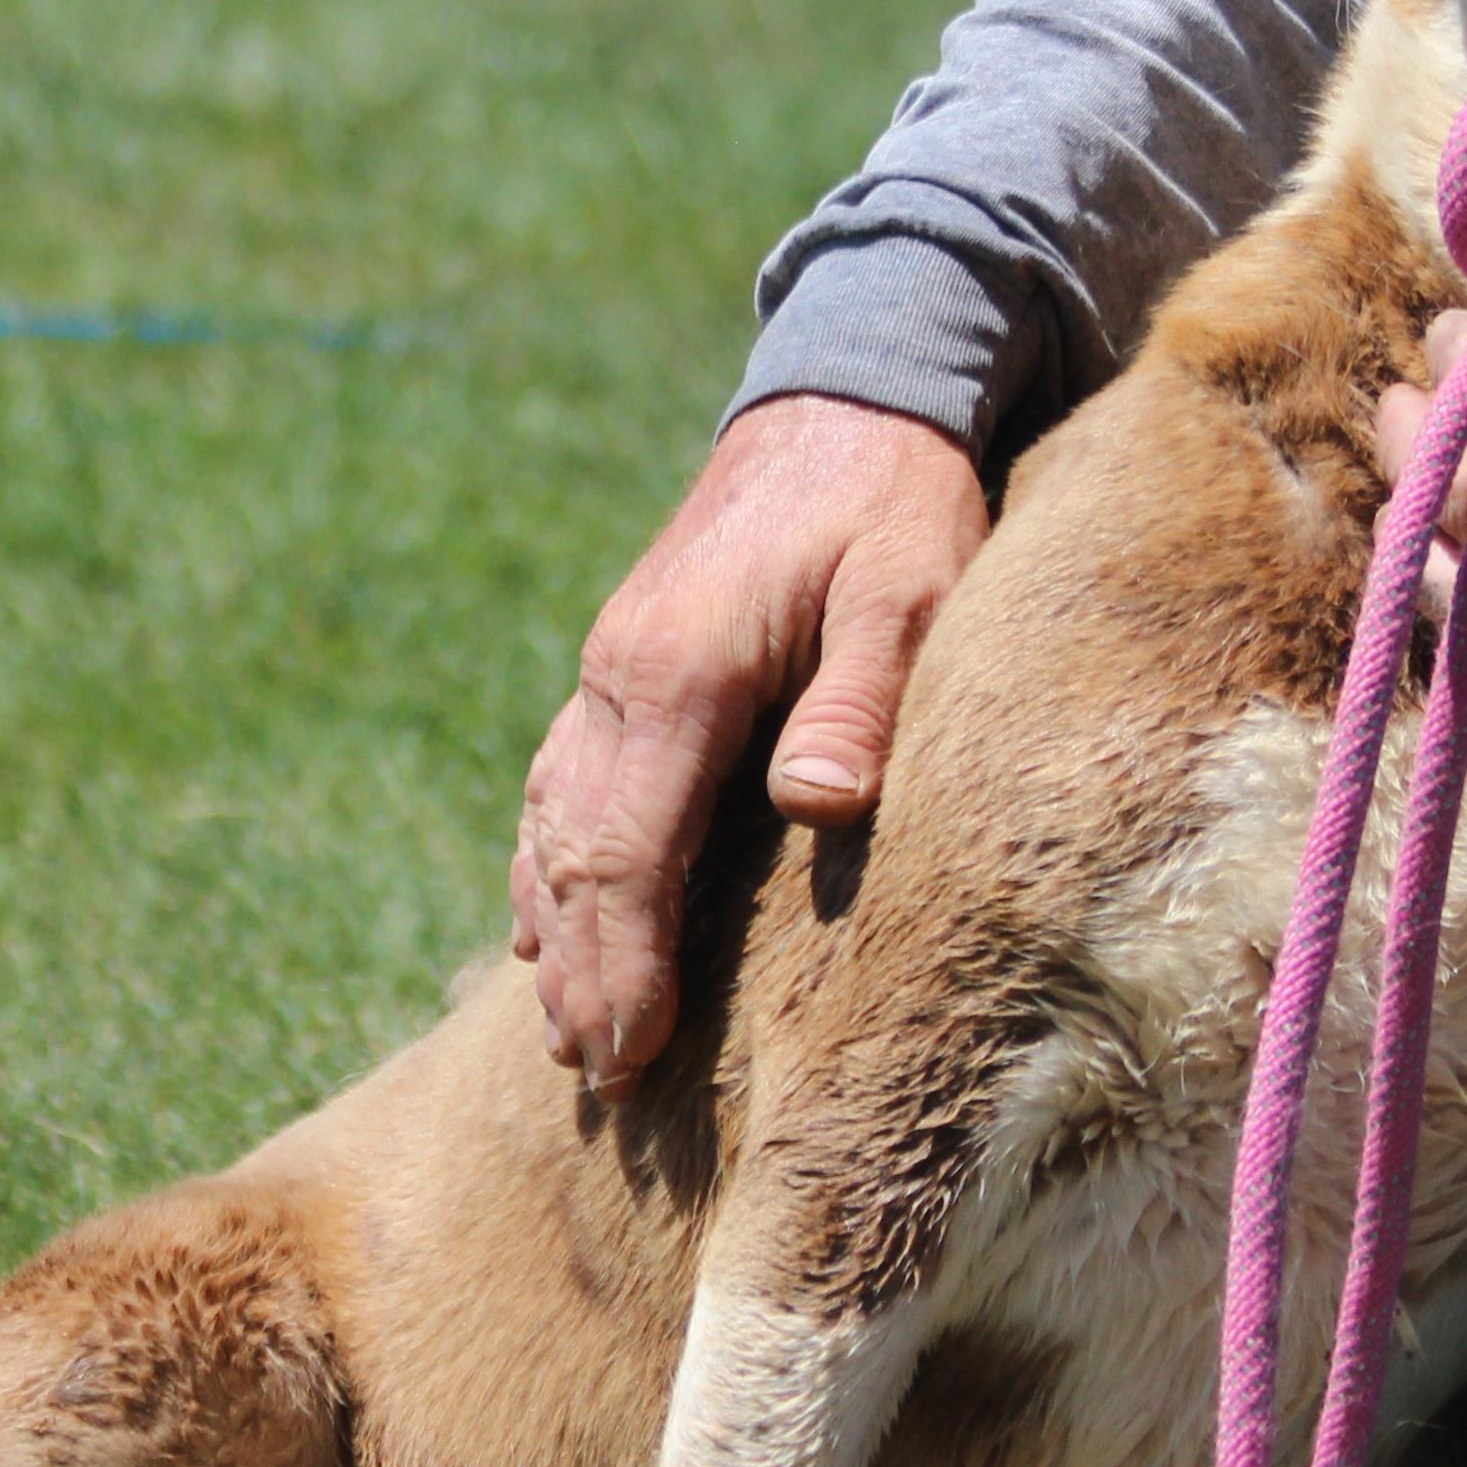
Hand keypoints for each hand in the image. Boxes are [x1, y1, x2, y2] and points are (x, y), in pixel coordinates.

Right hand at [512, 395, 986, 1090]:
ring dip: (560, 927)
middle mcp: (621, 675)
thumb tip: (814, 806)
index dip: (624, 963)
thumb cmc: (896, 498)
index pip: (627, 852)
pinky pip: (567, 779)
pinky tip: (556, 919)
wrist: (846, 391)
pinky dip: (556, 861)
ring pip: (556, 820)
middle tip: (597, 1076)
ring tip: (573, 1031)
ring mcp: (612, 665)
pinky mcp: (628, 659)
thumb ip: (862, 694)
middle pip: (577, 853)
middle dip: (582, 971)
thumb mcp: (910, 584)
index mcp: (680, 671)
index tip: (627, 1054)